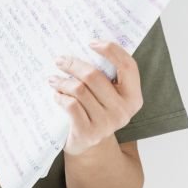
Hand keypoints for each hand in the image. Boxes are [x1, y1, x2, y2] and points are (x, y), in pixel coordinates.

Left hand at [49, 41, 142, 155]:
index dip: (111, 50)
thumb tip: (87, 45)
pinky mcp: (88, 132)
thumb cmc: (95, 111)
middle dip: (73, 64)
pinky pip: (70, 105)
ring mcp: (107, 123)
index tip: (91, 42)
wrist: (88, 145)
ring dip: (62, 81)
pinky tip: (56, 94)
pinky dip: (60, 96)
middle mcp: (123, 110)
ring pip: (79, 90)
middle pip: (94, 76)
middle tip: (60, 60)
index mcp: (133, 97)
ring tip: (54, 79)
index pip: (128, 66)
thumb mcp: (107, 95)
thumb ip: (105, 76)